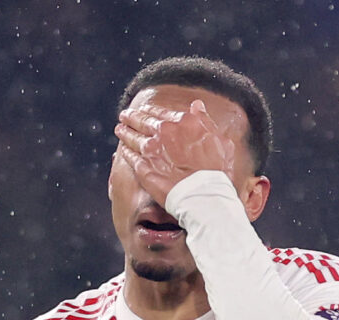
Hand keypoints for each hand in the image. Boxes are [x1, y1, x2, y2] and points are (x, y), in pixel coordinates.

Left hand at [114, 99, 236, 206]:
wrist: (203, 195)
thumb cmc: (216, 171)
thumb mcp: (219, 140)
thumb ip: (205, 121)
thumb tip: (197, 106)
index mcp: (184, 122)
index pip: (161, 112)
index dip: (151, 110)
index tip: (144, 110)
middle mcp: (164, 132)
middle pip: (143, 121)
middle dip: (132, 117)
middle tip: (125, 115)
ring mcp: (151, 149)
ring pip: (133, 137)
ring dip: (125, 132)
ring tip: (119, 129)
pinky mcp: (143, 167)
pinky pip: (130, 156)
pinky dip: (126, 152)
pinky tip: (123, 150)